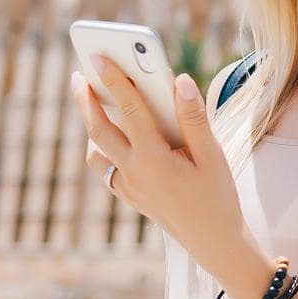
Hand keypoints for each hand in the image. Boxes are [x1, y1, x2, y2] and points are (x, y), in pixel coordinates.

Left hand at [73, 54, 249, 271]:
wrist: (215, 242)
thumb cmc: (218, 196)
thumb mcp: (213, 156)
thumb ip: (194, 118)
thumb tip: (180, 81)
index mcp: (154, 159)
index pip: (129, 110)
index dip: (115, 79)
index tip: (99, 56)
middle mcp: (134, 173)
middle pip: (98, 129)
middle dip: (86, 99)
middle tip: (78, 72)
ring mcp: (128, 188)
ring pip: (95, 152)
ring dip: (91, 127)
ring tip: (93, 102)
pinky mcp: (130, 197)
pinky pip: (105, 169)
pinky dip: (102, 150)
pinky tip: (114, 137)